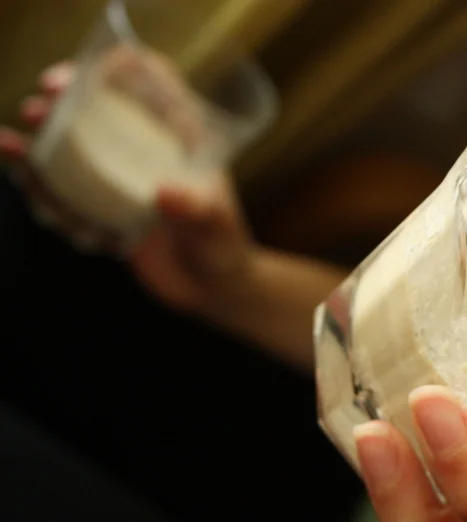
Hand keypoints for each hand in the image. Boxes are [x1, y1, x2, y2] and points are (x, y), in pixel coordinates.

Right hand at [0, 62, 259, 316]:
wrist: (213, 288)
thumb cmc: (225, 248)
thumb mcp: (216, 228)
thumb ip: (197, 211)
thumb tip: (164, 194)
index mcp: (181, 136)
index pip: (152, 80)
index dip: (116, 68)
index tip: (83, 78)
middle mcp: (146, 148)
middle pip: (100, 107)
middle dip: (62, 102)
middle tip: (37, 109)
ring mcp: (122, 177)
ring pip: (71, 148)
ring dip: (37, 144)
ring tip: (9, 147)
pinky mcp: (103, 208)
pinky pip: (63, 192)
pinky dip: (41, 188)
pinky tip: (28, 185)